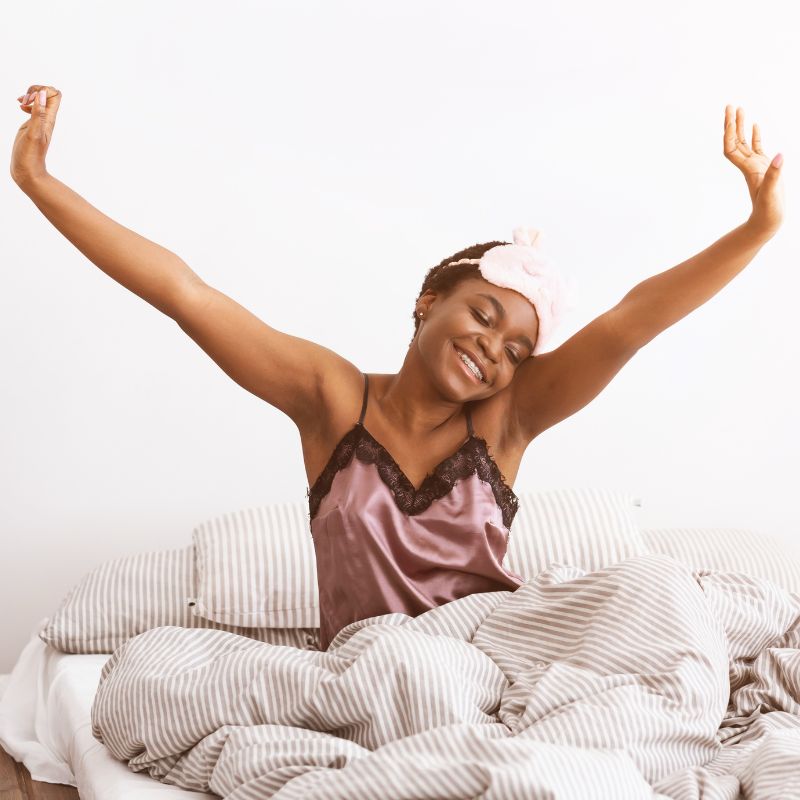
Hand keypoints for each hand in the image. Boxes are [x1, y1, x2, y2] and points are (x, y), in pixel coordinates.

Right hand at [10, 84, 61, 186]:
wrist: (27, 169)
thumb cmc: (30, 154)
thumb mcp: (33, 132)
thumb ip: (38, 114)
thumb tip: (42, 94)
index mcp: (49, 119)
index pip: (55, 95)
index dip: (43, 90)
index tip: (30, 99)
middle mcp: (46, 119)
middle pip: (48, 94)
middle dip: (35, 90)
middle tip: (24, 101)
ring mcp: (39, 122)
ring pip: (40, 100)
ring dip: (29, 95)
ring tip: (20, 103)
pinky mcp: (32, 125)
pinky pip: (33, 108)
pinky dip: (27, 103)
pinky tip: (20, 107)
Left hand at [723, 105, 784, 240]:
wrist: (768, 222)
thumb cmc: (768, 210)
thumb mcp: (772, 192)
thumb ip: (775, 174)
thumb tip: (780, 155)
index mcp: (748, 169)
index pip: (732, 147)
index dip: (729, 132)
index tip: (729, 116)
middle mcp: (748, 165)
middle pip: (735, 141)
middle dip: (732, 123)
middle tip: (730, 105)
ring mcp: (756, 166)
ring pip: (745, 142)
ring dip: (741, 126)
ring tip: (740, 109)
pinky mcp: (764, 168)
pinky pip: (757, 148)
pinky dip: (756, 136)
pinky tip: (756, 125)